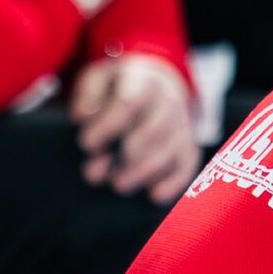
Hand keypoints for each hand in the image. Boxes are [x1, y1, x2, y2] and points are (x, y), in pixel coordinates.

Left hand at [69, 53, 200, 201]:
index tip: (85, 144)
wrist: (158, 85)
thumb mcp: (98, 79)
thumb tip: (83, 118)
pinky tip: (152, 195)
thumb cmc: (119, 87)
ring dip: (141, 173)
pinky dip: (172, 184)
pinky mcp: (189, 147)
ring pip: (168, 152)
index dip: (106, 126)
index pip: (129, 103)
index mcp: (143, 80)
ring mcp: (183, 126)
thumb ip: (87, 95)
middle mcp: (169, 101)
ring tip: (117, 185)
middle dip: (123, 156)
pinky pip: (187, 167)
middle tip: (95, 173)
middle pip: (151, 131)